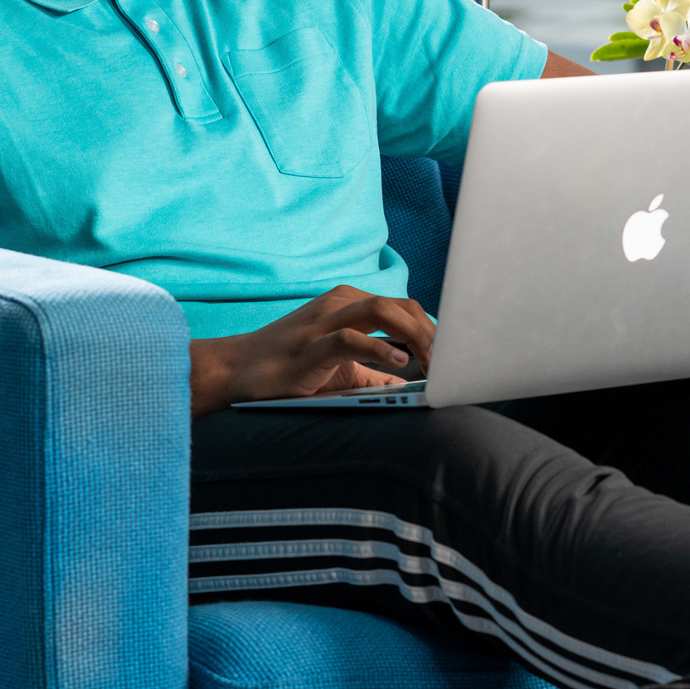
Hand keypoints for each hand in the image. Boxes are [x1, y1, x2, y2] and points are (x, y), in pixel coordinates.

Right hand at [189, 285, 435, 415]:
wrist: (236, 370)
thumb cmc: (289, 368)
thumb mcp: (340, 367)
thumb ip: (374, 371)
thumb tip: (410, 385)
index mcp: (349, 303)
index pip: (404, 307)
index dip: (433, 329)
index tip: (453, 357)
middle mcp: (339, 303)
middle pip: (401, 306)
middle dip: (432, 333)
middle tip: (450, 364)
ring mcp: (323, 321)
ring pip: (381, 311)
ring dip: (415, 336)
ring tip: (433, 363)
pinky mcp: (310, 345)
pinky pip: (351, 338)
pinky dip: (380, 349)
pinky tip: (401, 363)